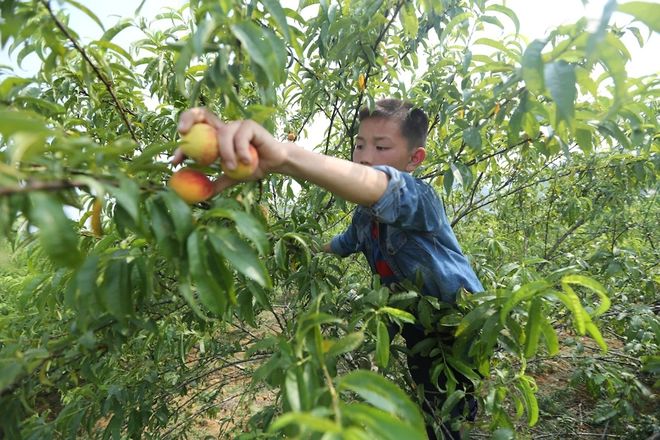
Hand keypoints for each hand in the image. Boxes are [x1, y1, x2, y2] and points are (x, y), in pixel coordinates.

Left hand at [172, 107, 288, 193]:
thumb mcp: (231, 177)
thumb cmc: (253, 168)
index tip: (175, 161)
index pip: (194, 130)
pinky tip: (246, 162)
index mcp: (215, 137)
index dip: (181, 144)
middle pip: (202, 113)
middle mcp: (224, 127)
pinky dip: (240, 151)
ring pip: (222, 133)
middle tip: (182, 133)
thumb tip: (202, 195)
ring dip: (225, 152)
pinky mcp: (250, 126)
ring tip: (231, 168)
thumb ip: (217, 183)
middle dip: (188, 119)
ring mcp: (237, 125)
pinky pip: (240, 136)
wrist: (275, 164)